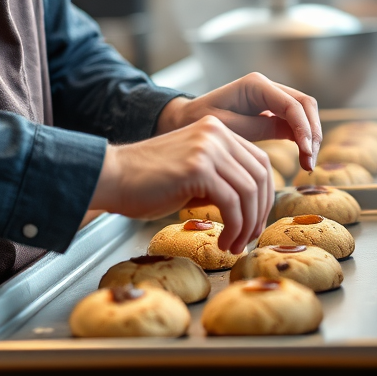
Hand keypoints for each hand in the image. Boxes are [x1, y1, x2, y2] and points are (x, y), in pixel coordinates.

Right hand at [88, 116, 274, 253]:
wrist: (112, 177)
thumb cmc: (146, 182)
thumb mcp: (192, 172)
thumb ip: (219, 179)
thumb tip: (250, 205)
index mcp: (216, 131)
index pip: (259, 162)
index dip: (264, 196)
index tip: (254, 222)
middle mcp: (216, 133)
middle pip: (261, 176)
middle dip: (260, 213)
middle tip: (248, 239)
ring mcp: (208, 148)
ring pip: (250, 192)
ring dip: (247, 225)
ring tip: (234, 245)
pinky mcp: (198, 168)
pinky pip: (232, 204)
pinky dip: (234, 228)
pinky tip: (223, 241)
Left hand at [155, 72, 321, 171]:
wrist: (186, 120)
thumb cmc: (200, 121)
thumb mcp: (228, 127)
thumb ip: (259, 128)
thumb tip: (295, 136)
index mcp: (255, 85)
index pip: (291, 104)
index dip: (303, 129)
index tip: (305, 153)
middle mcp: (267, 86)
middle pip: (305, 104)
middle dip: (313, 132)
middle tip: (309, 162)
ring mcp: (271, 97)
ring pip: (304, 112)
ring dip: (311, 136)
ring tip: (307, 164)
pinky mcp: (272, 110)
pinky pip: (295, 121)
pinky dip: (302, 138)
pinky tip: (302, 158)